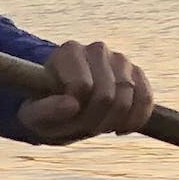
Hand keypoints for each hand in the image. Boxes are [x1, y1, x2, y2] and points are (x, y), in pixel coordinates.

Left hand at [19, 39, 155, 142]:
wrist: (62, 107)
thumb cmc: (44, 109)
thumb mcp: (33, 116)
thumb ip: (44, 111)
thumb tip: (72, 105)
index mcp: (68, 52)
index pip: (82, 86)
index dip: (76, 111)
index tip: (66, 117)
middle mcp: (96, 49)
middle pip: (106, 94)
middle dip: (94, 120)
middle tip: (82, 128)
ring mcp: (120, 60)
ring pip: (128, 97)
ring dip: (113, 122)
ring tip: (96, 127)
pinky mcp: (138, 74)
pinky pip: (146, 99)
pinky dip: (135, 120)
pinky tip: (118, 130)